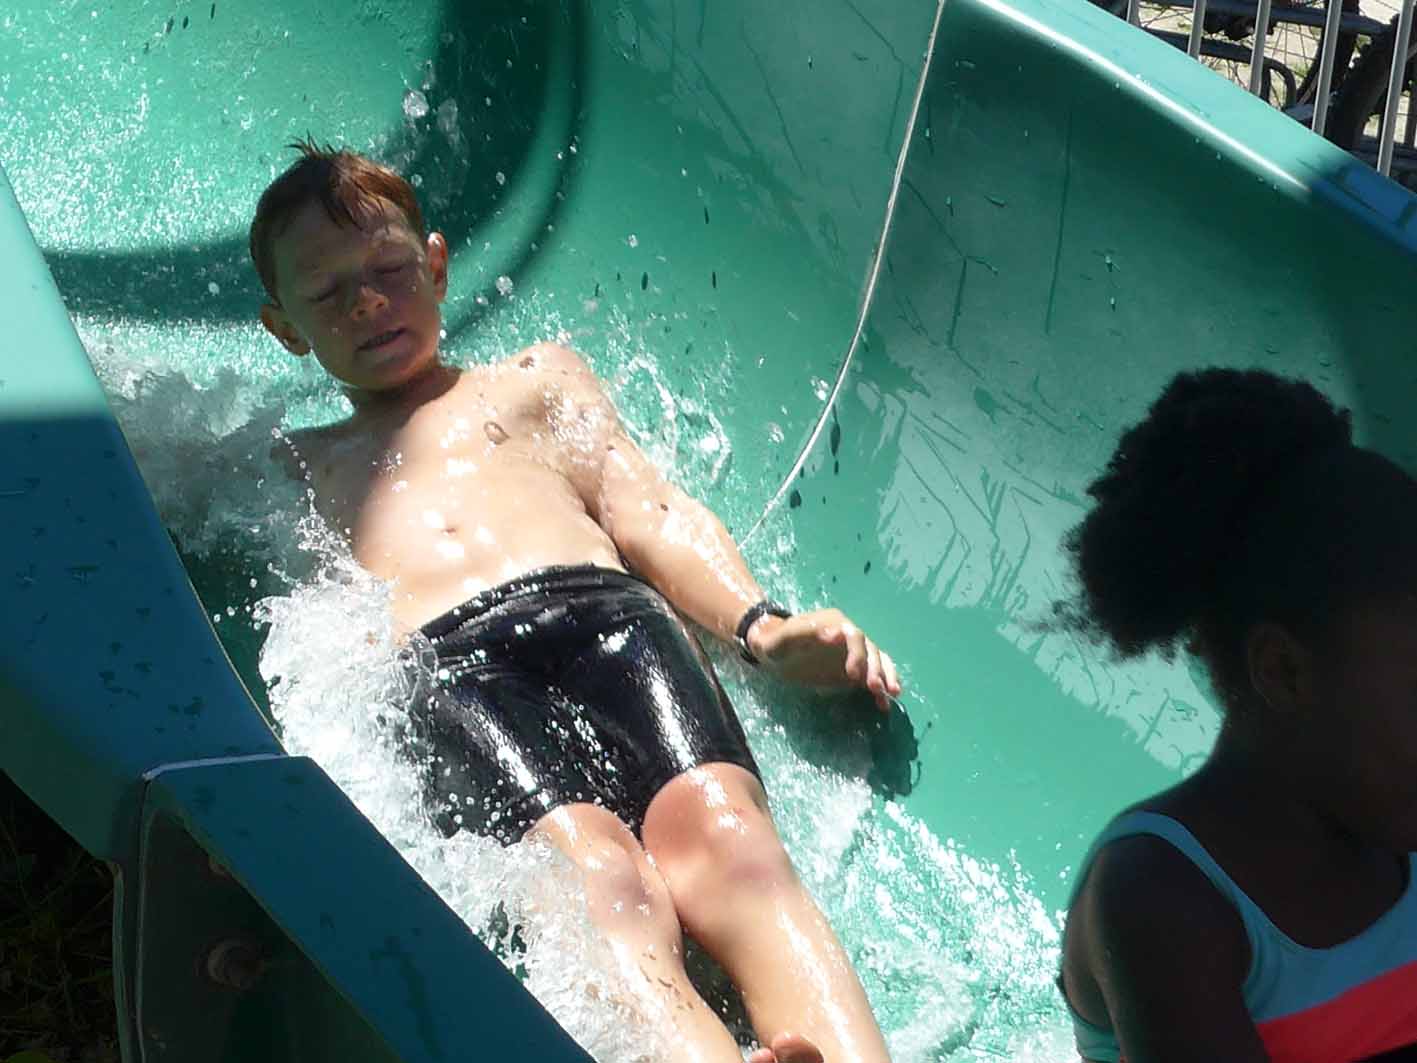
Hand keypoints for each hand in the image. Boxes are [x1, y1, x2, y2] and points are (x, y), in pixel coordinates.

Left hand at [747, 608, 901, 711]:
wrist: (772, 651)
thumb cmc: (775, 643)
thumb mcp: (784, 638)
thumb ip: (806, 632)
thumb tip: (837, 633)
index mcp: (833, 623)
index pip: (854, 635)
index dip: (858, 654)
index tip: (854, 674)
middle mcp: (847, 635)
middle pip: (870, 649)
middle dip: (875, 668)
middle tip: (875, 688)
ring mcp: (851, 652)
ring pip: (877, 661)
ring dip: (886, 676)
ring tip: (892, 694)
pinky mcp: (852, 669)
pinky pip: (871, 676)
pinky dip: (880, 688)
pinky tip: (884, 704)